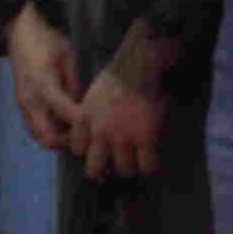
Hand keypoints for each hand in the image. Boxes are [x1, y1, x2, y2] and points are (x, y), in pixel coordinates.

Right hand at [6, 5, 82, 149]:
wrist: (22, 35)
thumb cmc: (49, 43)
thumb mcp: (70, 57)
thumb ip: (77, 83)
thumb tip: (85, 107)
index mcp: (43, 85)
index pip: (64, 112)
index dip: (82, 123)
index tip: (100, 127)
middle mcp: (30, 100)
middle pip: (47, 137)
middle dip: (69, 141)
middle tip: (89, 136)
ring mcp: (23, 105)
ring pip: (39, 136)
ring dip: (59, 139)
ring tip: (79, 132)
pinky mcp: (22, 106)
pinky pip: (34, 128)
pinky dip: (50, 131)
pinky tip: (67, 124)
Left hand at [69, 65, 166, 180]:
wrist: (141, 63)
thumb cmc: (122, 71)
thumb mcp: (94, 92)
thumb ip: (92, 112)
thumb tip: (103, 123)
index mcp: (84, 120)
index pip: (78, 149)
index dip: (90, 150)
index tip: (101, 147)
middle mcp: (99, 134)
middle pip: (94, 170)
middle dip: (105, 169)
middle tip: (117, 163)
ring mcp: (122, 139)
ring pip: (124, 170)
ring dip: (132, 168)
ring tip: (140, 161)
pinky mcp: (146, 139)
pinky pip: (148, 166)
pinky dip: (152, 167)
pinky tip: (154, 160)